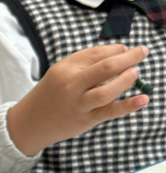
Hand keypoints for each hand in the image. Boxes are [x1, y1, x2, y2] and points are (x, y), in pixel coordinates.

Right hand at [7, 43, 148, 157]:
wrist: (29, 123)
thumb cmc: (49, 95)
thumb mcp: (60, 73)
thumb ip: (84, 64)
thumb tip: (119, 55)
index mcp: (65, 69)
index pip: (96, 53)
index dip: (115, 49)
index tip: (126, 49)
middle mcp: (71, 85)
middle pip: (106, 68)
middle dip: (129, 57)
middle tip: (143, 52)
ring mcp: (79, 104)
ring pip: (108, 90)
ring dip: (127, 79)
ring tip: (136, 72)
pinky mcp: (85, 119)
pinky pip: (110, 111)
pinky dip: (129, 105)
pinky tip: (143, 99)